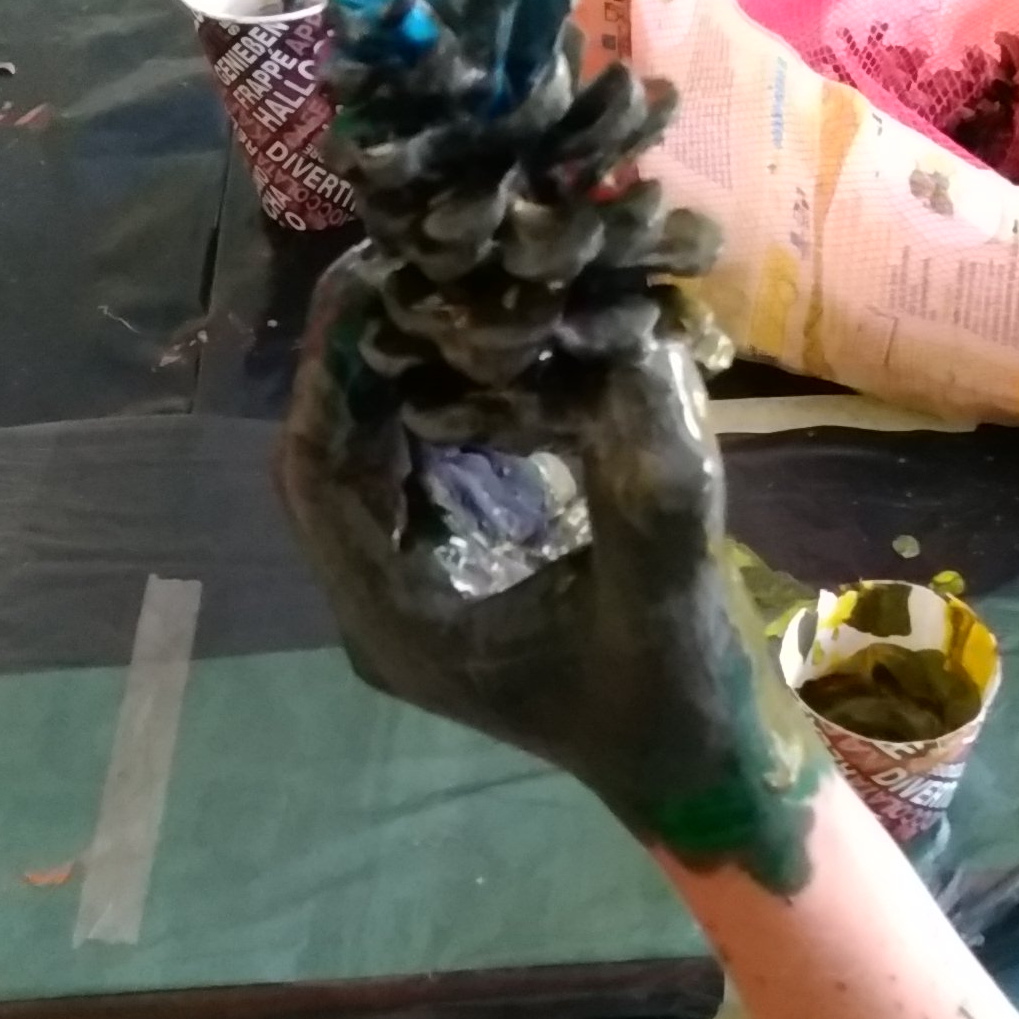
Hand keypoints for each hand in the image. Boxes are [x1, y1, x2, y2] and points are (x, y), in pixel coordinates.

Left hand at [278, 249, 825, 891]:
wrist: (703, 769)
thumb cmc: (677, 706)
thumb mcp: (668, 597)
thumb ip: (652, 485)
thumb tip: (645, 350)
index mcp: (399, 621)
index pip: (315, 471)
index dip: (337, 365)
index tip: (374, 272)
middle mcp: (383, 602)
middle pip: (334, 448)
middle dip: (368, 348)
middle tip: (417, 248)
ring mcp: (413, 586)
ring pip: (369, 451)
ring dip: (402, 365)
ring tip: (450, 275)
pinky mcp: (454, 567)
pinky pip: (418, 465)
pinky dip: (443, 398)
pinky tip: (491, 340)